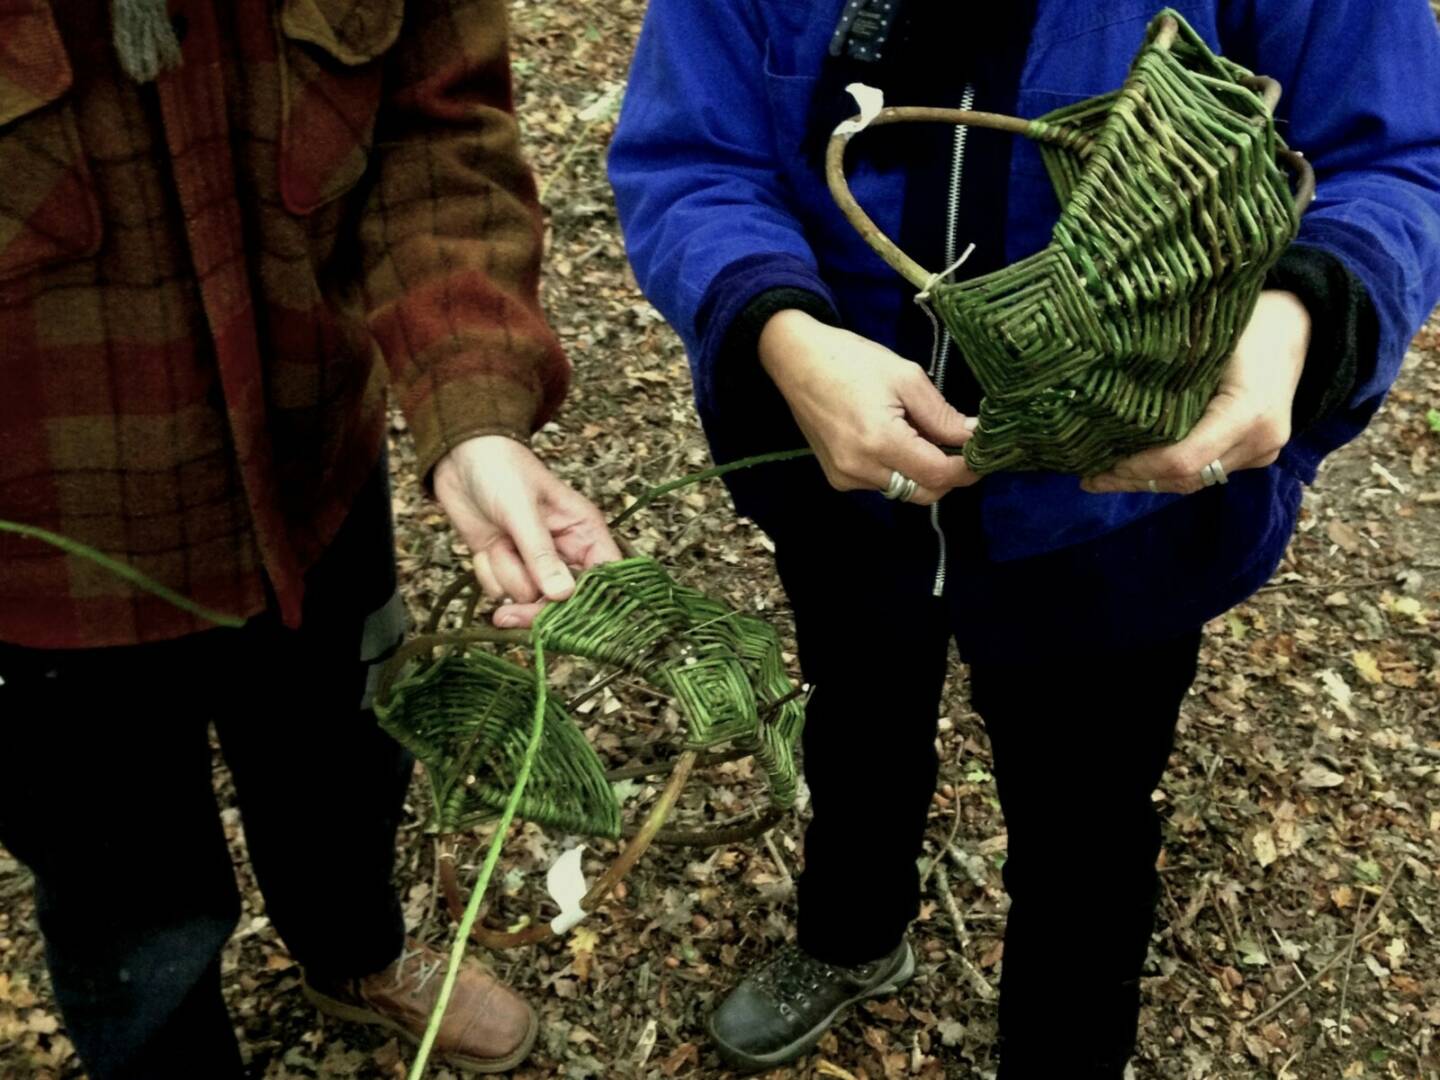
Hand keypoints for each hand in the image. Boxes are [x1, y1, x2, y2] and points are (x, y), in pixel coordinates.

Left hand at [434, 436, 621, 627]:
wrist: (458, 455)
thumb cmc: (500, 469)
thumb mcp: (522, 509)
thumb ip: (541, 553)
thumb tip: (563, 596)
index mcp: (584, 532)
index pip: (605, 577)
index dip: (595, 603)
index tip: (572, 621)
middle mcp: (564, 552)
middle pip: (565, 601)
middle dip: (536, 606)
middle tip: (511, 614)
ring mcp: (533, 561)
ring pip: (527, 597)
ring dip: (506, 575)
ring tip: (497, 542)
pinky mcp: (505, 565)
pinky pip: (499, 590)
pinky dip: (487, 573)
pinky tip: (485, 547)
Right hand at [758, 310, 979, 503]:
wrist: (796, 360)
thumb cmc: (850, 360)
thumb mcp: (906, 377)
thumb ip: (942, 415)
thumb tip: (973, 435)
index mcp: (880, 442)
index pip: (938, 474)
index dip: (967, 467)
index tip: (984, 452)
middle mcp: (860, 469)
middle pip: (924, 492)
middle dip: (948, 474)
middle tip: (962, 446)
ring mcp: (845, 477)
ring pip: (904, 490)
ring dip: (922, 470)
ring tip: (923, 434)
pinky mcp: (836, 477)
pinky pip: (881, 483)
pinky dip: (898, 469)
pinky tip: (895, 439)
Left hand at [1082, 291, 1312, 494]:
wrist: (1299, 327)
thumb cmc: (1246, 323)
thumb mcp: (1204, 343)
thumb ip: (1167, 380)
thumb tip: (1106, 404)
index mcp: (1248, 412)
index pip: (1183, 459)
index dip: (1137, 467)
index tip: (1097, 464)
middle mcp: (1261, 442)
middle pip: (1186, 478)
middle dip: (1134, 480)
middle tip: (1089, 476)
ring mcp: (1262, 453)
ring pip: (1195, 482)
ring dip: (1148, 481)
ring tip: (1103, 476)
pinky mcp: (1257, 456)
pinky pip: (1207, 473)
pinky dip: (1170, 472)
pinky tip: (1136, 467)